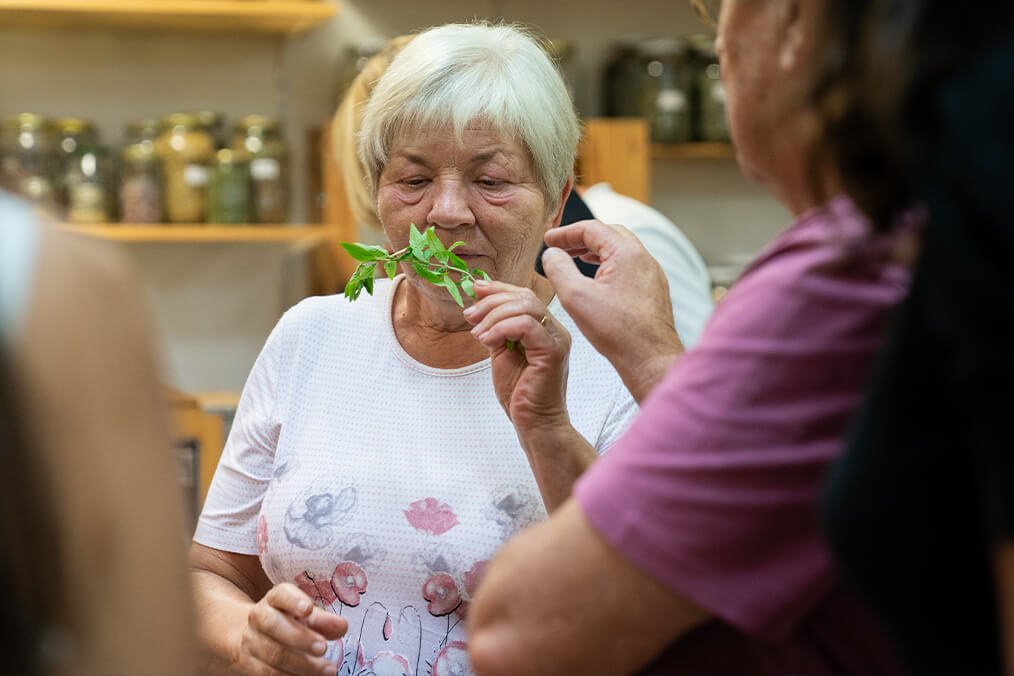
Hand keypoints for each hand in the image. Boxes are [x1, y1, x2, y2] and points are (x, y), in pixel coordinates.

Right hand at [237, 583, 347, 675]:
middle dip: (300, 637)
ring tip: (328, 670)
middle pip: (273, 624)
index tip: (308, 609)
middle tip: (324, 648)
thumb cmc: (289, 622)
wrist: (255, 638)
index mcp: (274, 599)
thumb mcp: (306, 616)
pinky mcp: (249, 664)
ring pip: (273, 654)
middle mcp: (259, 618)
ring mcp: (251, 642)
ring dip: (302, 664)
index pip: (280, 594)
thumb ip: (324, 620)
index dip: (293, 600)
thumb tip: (343, 626)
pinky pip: (268, 673)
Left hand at [464, 280, 571, 433]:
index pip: (524, 295)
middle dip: (491, 301)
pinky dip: (502, 328)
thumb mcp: (502, 352)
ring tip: (478, 335)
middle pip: (524, 296)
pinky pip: (526, 325)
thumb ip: (496, 328)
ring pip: (525, 306)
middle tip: (470, 316)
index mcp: (544, 328)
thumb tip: (479, 303)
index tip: (475, 290)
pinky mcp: (552, 352)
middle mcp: (555, 330)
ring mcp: (556, 339)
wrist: (534, 423)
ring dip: (493, 316)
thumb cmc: (520, 392)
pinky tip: (487, 342)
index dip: (498, 289)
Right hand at [542, 220, 682, 402]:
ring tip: (575, 259)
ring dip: (596, 251)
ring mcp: (652, 275)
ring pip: (621, 251)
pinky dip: (609, 266)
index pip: (592, 229)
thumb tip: (551, 254)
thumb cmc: (618, 331)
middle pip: (609, 234)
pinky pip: (629, 268)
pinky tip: (597, 281)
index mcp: (627, 253)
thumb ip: (559, 269)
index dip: (565, 232)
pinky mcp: (653, 291)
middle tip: (561, 247)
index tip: (548, 240)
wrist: (650, 358)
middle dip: (582, 238)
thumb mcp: (576, 297)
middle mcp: (644, 259)